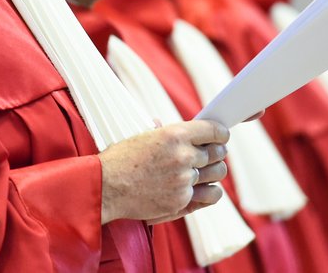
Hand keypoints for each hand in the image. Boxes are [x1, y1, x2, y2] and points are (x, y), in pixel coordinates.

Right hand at [98, 119, 228, 223]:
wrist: (105, 188)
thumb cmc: (118, 160)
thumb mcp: (139, 137)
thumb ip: (161, 132)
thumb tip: (165, 125)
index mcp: (173, 135)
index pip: (213, 130)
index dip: (221, 132)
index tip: (221, 136)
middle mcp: (183, 157)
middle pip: (218, 153)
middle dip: (217, 152)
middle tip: (211, 154)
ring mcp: (184, 181)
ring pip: (218, 174)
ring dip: (214, 172)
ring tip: (205, 171)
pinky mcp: (182, 202)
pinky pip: (211, 195)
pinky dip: (210, 192)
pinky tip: (202, 189)